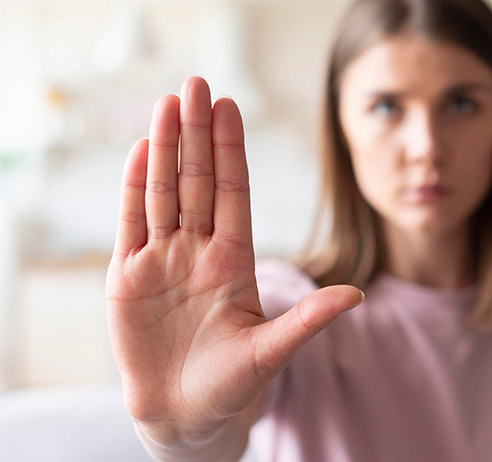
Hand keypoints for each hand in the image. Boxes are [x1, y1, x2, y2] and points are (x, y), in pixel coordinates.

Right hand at [106, 77, 362, 443]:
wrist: (183, 414)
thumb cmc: (231, 385)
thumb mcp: (271, 352)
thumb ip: (308, 320)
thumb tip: (358, 296)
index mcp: (234, 260)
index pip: (233, 192)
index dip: (231, 149)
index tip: (231, 107)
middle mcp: (199, 250)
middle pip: (197, 180)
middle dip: (196, 133)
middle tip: (197, 83)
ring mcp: (162, 259)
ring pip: (163, 191)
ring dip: (165, 148)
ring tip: (167, 104)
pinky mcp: (127, 276)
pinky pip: (131, 222)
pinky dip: (133, 187)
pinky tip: (140, 151)